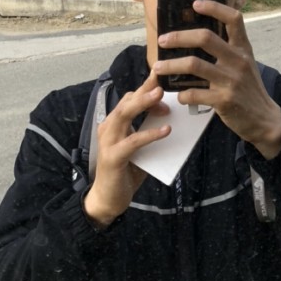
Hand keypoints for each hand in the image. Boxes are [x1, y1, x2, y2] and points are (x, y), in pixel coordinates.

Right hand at [83, 69, 170, 227]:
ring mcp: (108, 142)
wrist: (109, 200)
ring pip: (124, 115)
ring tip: (161, 96)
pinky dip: (149, 134)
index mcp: (114, 124)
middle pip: (126, 102)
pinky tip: (165, 130)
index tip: (164, 80)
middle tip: (162, 81)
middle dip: (144, 89)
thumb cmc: (126, 172)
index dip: (146, 89)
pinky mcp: (113, 157)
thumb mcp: (140, 148)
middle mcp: (108, 128)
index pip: (129, 99)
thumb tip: (172, 119)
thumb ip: (149, 133)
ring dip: (143, 104)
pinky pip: (133, 141)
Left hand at [154, 0, 280, 159]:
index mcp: (243, 49)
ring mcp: (231, 80)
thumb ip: (228, 50)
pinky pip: (193, 93)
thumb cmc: (249, 89)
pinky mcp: (223, 100)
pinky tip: (179, 94)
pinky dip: (182, 93)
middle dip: (179, 37)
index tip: (195, 4)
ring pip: (193, 64)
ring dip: (171, 65)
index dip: (214, 8)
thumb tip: (198, 36)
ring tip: (158, 67)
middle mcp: (238, 61)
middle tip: (162, 40)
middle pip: (205, 38)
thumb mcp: (244, 64)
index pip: (233, 19)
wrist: (264, 119)